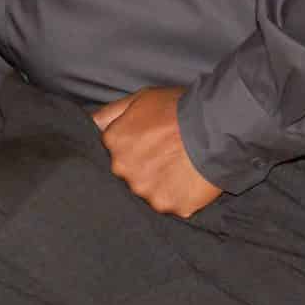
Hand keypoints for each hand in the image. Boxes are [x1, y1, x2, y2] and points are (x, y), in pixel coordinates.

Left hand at [91, 87, 222, 217]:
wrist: (215, 128)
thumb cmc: (178, 109)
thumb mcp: (139, 99)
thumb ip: (110, 114)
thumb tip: (88, 124)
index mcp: (113, 142)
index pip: (114, 152)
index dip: (133, 148)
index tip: (149, 144)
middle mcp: (123, 169)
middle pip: (129, 174)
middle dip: (144, 167)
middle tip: (167, 155)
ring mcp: (145, 190)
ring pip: (148, 192)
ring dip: (161, 184)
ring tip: (180, 167)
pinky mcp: (169, 205)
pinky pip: (171, 205)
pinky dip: (180, 197)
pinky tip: (189, 181)